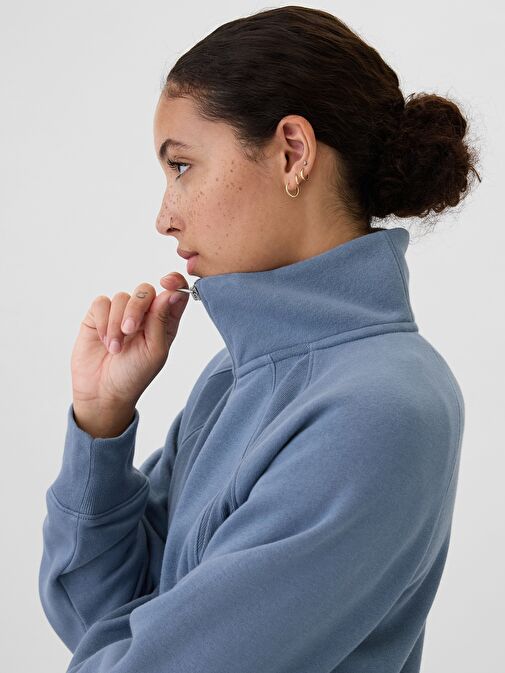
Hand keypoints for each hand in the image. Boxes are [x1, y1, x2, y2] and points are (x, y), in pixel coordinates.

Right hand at [71, 273, 188, 409]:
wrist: (103, 391)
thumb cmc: (134, 375)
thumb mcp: (155, 350)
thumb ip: (162, 320)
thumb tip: (172, 292)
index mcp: (164, 321)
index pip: (174, 292)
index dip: (174, 281)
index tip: (167, 281)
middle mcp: (144, 314)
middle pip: (145, 291)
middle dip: (137, 308)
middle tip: (129, 330)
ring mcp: (120, 313)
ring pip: (122, 297)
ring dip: (117, 323)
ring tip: (115, 348)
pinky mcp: (98, 316)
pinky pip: (102, 303)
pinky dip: (103, 322)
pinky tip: (104, 341)